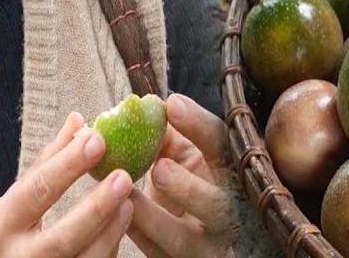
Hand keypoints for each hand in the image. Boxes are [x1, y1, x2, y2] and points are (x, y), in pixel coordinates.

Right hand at [0, 112, 133, 257]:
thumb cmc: (1, 241)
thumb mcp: (11, 204)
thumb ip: (46, 164)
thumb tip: (78, 119)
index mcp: (1, 223)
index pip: (37, 189)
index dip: (68, 164)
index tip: (99, 138)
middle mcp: (16, 256)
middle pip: (62, 236)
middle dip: (96, 207)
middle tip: (124, 177)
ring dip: (109, 234)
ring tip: (130, 204)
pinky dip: (106, 252)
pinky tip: (119, 232)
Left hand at [128, 94, 238, 256]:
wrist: (203, 236)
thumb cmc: (190, 184)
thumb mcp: (186, 157)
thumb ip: (170, 136)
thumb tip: (145, 108)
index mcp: (229, 171)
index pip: (222, 145)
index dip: (198, 125)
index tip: (171, 104)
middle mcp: (226, 209)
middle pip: (215, 202)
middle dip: (186, 187)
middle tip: (158, 168)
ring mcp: (207, 243)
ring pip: (183, 239)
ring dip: (154, 219)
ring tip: (128, 197)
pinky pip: (159, 256)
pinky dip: (138, 237)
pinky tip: (118, 220)